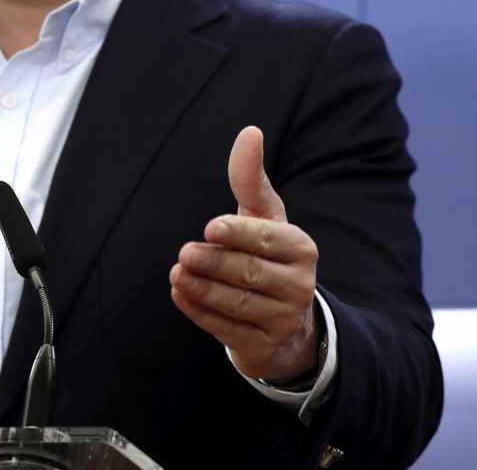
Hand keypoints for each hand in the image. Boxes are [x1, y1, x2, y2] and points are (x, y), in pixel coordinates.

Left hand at [169, 126, 320, 382]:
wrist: (284, 320)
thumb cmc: (267, 254)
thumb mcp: (263, 217)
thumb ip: (250, 179)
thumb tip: (250, 131)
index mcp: (300, 247)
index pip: (268, 239)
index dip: (240, 234)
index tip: (210, 227)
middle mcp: (299, 284)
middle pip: (250, 273)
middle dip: (215, 263)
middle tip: (185, 254)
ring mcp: (284, 318)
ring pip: (239, 304)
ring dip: (203, 289)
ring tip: (176, 273)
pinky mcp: (265, 345)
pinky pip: (229, 330)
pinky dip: (201, 313)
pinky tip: (180, 295)